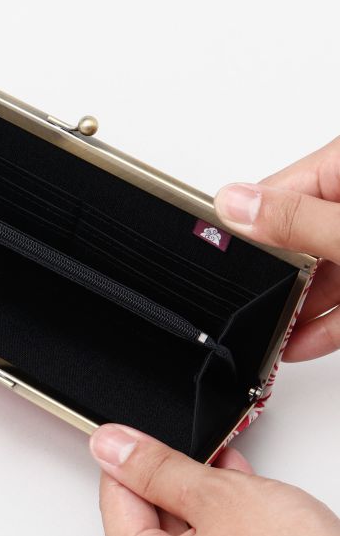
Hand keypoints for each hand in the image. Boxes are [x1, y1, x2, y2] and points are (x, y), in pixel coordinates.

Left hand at [90, 424, 339, 535]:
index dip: (133, 455)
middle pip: (147, 512)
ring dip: (202, 492)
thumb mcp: (213, 495)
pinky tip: (242, 494)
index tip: (146, 434)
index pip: (114, 495)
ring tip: (226, 469)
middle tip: (197, 452)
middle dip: (174, 475)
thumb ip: (153, 466)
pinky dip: (221, 518)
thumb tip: (110, 445)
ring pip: (182, 527)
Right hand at [214, 136, 339, 360]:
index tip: (209, 257)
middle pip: (294, 235)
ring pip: (320, 269)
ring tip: (265, 337)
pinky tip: (299, 344)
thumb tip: (233, 204)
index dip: (241, 226)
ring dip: (295, 307)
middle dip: (269, 276)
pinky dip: (325, 321)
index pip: (275, 191)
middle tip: (239, 305)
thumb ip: (297, 220)